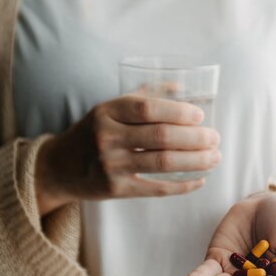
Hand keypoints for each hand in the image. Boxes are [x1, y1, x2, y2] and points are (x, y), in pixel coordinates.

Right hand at [35, 94, 220, 214]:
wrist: (59, 168)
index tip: (200, 116)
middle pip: (161, 136)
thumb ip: (142, 96)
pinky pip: (156, 188)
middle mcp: (107, 137)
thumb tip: (180, 86)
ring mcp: (110, 165)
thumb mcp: (108, 109)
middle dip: (195, 138)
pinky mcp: (115, 189)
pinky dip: (182, 185)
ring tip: (215, 157)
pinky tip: (200, 180)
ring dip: (196, 161)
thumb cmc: (92, 133)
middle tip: (216, 138)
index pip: (148, 108)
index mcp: (107, 111)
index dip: (178, 111)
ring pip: (163, 162)